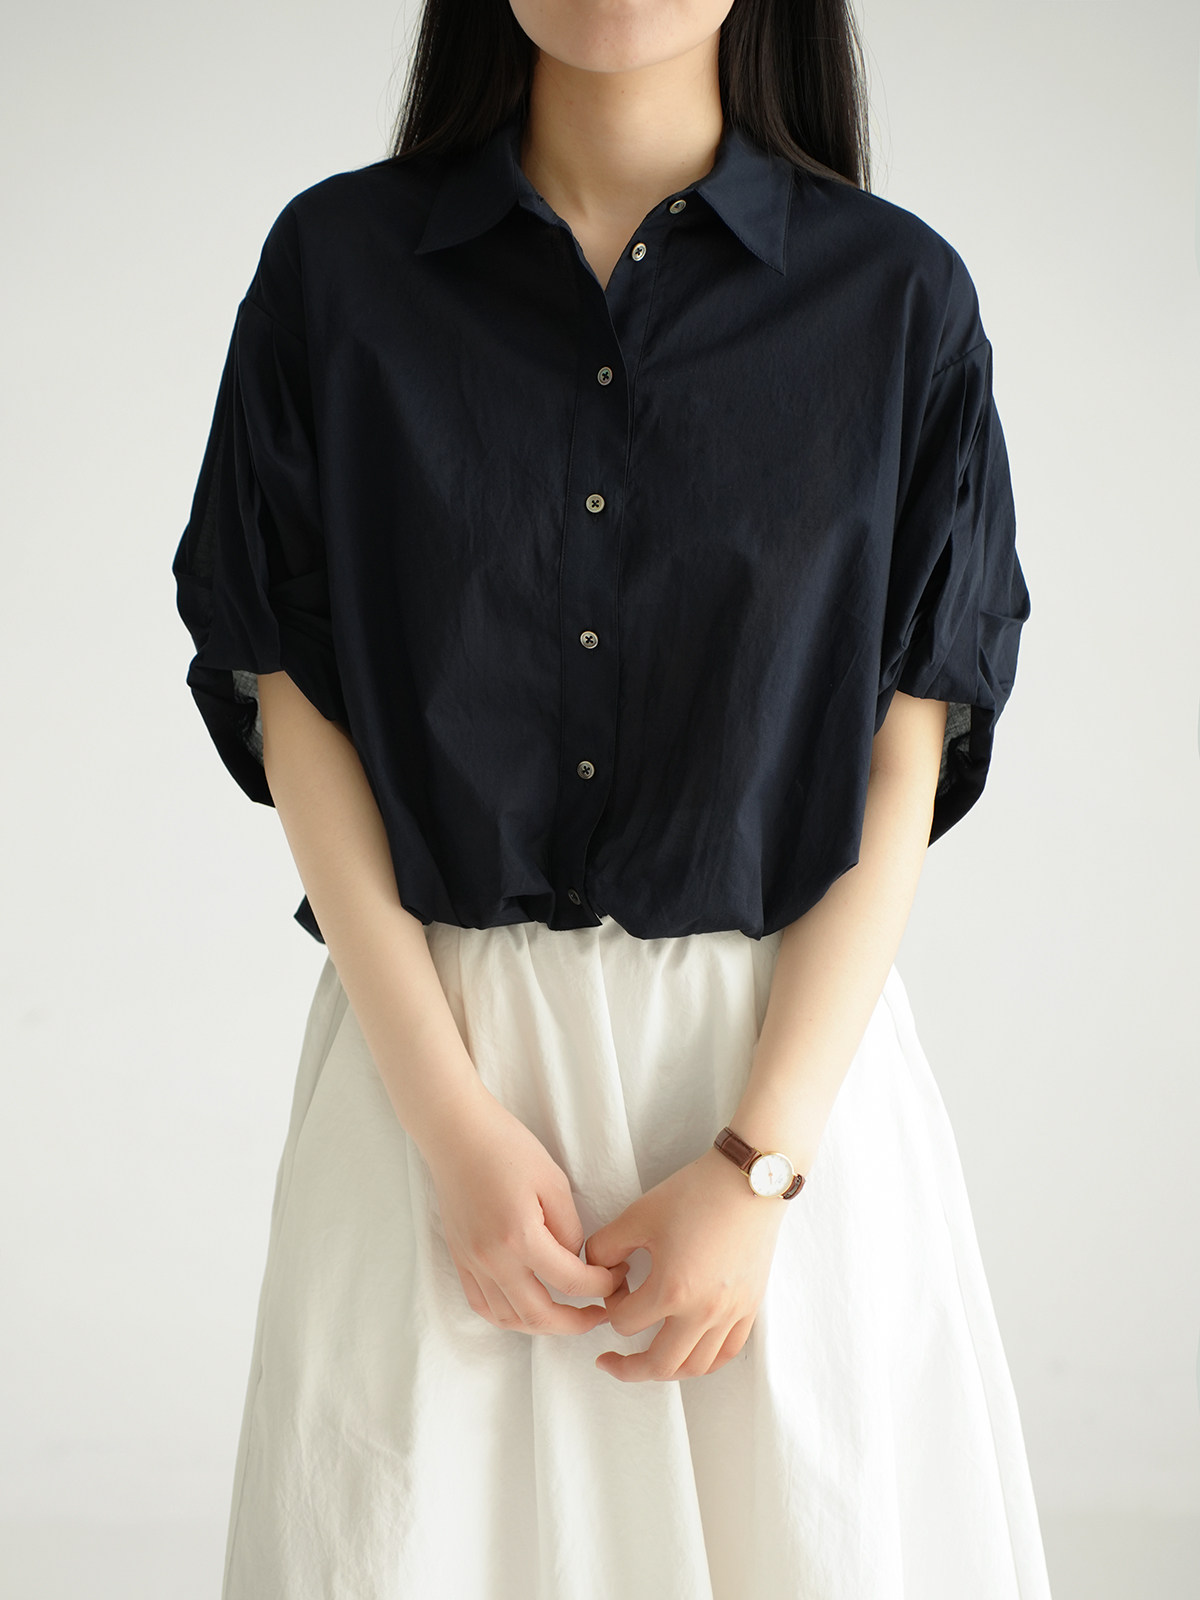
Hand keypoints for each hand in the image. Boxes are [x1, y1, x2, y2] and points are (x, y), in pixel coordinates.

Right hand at [422, 1089, 629, 1334]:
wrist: (456, 1133)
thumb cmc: (507, 1147)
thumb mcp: (554, 1181)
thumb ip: (569, 1228)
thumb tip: (574, 1261)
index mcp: (520, 1236)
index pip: (571, 1282)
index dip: (602, 1286)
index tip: (617, 1278)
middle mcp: (492, 1259)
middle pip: (539, 1315)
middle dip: (576, 1323)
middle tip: (601, 1314)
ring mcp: (471, 1263)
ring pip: (508, 1319)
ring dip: (541, 1325)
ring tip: (567, 1315)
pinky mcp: (460, 1259)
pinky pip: (482, 1305)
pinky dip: (507, 1316)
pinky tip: (527, 1308)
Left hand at [584, 1145, 787, 1381]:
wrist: (749, 1179)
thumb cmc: (694, 1193)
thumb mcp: (638, 1214)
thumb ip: (606, 1247)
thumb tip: (596, 1269)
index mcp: (672, 1290)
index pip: (625, 1323)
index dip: (611, 1305)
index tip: (617, 1282)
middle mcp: (704, 1311)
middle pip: (659, 1364)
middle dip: (628, 1367)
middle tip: (609, 1361)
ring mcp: (731, 1313)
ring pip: (695, 1367)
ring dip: (666, 1370)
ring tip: (648, 1361)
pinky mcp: (750, 1307)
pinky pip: (726, 1353)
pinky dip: (703, 1361)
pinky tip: (688, 1351)